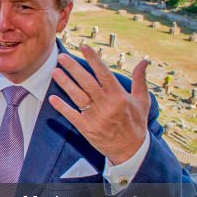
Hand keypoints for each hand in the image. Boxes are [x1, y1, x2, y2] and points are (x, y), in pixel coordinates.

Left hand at [49, 44, 148, 163]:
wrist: (131, 150)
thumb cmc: (136, 122)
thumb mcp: (142, 100)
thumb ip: (140, 79)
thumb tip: (144, 61)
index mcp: (119, 95)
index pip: (103, 73)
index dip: (93, 58)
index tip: (84, 46)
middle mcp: (106, 104)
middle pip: (87, 82)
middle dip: (74, 68)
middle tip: (61, 57)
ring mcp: (96, 116)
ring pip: (78, 96)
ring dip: (65, 83)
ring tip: (55, 72)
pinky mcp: (87, 128)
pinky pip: (72, 116)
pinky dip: (62, 107)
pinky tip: (52, 98)